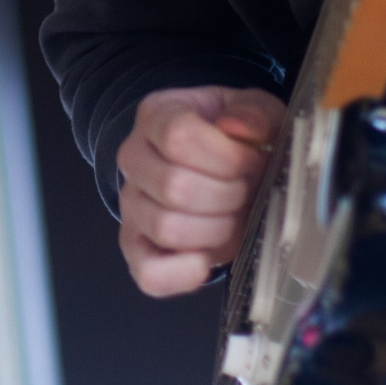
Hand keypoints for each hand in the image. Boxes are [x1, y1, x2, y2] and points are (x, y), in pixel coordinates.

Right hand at [117, 86, 285, 296]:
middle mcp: (134, 158)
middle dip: (227, 194)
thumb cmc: (236, 139)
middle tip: (245, 190)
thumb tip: (237, 127)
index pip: (179, 136)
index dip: (225, 156)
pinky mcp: (135, 247)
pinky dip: (184, 273)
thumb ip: (253, 113)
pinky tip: (208, 257)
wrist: (223, 168)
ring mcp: (131, 204)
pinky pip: (149, 273)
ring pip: (167, 228)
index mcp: (157, 115)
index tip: (252, 159)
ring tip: (232, 216)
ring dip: (215, 229)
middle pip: (175, 186)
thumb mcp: (255, 111)